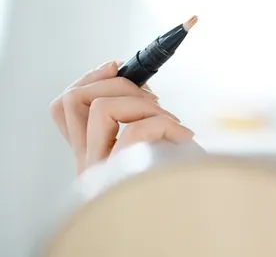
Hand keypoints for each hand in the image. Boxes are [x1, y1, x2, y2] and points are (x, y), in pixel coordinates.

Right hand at [49, 61, 194, 174]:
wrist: (204, 214)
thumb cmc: (186, 175)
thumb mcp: (156, 138)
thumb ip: (136, 114)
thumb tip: (133, 78)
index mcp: (93, 153)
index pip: (65, 108)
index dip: (90, 79)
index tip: (118, 67)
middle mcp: (89, 163)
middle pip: (72, 100)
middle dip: (116, 82)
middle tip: (152, 97)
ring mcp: (103, 172)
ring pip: (101, 109)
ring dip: (143, 102)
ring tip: (170, 120)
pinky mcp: (125, 177)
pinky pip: (136, 132)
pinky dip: (166, 124)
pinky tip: (184, 137)